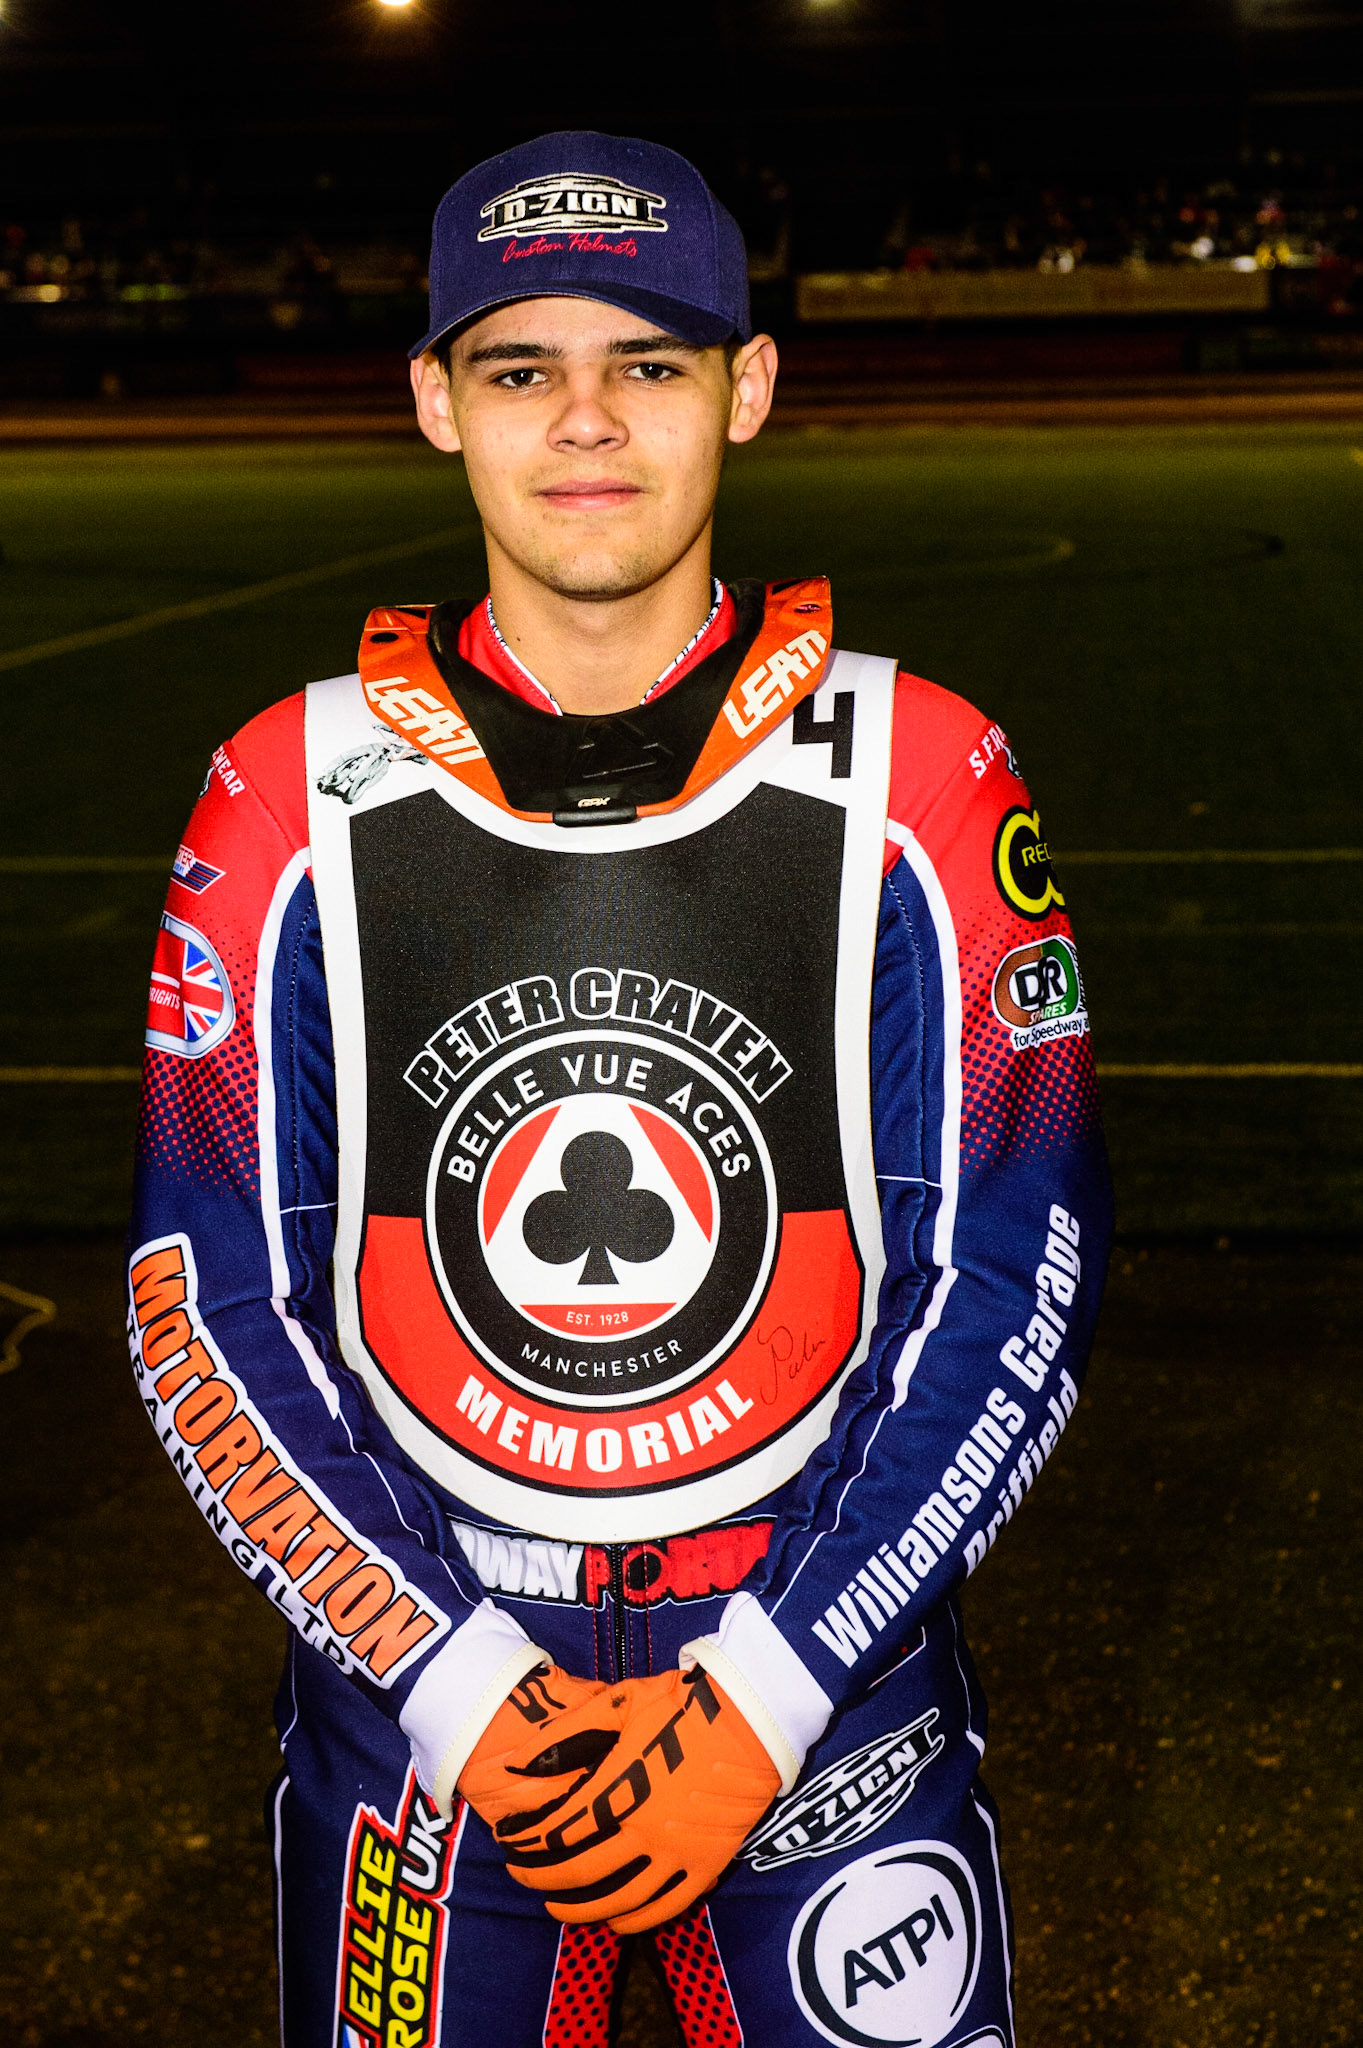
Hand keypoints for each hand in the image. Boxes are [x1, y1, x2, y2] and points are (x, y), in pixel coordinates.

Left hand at [462, 1665, 779, 1933]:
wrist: (749, 1719)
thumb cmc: (681, 1704)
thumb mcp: (618, 1705)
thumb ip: (566, 1734)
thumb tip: (516, 1762)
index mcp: (617, 1790)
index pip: (557, 1832)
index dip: (527, 1843)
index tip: (509, 1845)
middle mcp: (642, 1831)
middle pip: (579, 1871)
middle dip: (541, 1877)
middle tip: (521, 1874)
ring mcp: (675, 1855)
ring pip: (618, 1899)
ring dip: (580, 1909)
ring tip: (556, 1907)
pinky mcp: (705, 1867)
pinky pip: (665, 1908)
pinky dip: (636, 1921)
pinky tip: (616, 1921)